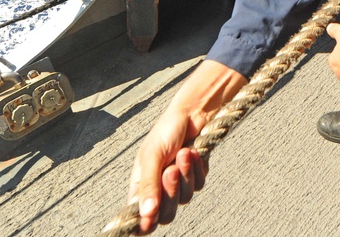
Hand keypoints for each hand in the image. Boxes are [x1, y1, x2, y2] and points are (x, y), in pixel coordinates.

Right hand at [127, 104, 206, 233]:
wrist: (193, 114)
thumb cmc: (166, 131)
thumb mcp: (152, 156)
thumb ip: (148, 185)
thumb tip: (146, 213)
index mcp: (141, 187)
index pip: (141, 218)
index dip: (144, 225)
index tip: (149, 220)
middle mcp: (159, 189)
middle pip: (166, 215)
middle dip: (170, 193)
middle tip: (171, 170)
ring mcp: (178, 185)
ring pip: (184, 200)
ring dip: (185, 175)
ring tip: (184, 152)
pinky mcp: (195, 177)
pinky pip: (198, 186)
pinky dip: (197, 169)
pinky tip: (194, 152)